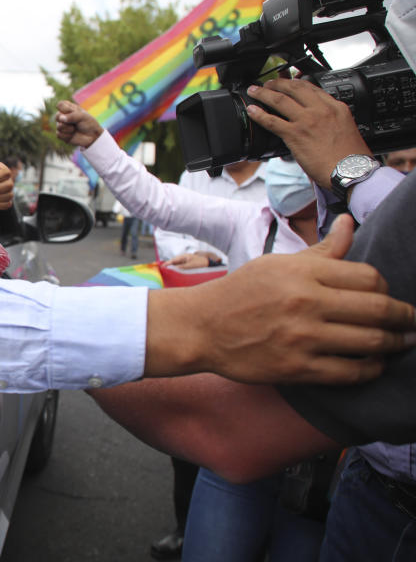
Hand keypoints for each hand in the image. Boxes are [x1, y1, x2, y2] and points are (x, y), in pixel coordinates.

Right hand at [55, 100, 104, 147]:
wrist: (92, 137)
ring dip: (69, 129)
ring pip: (59, 126)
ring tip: (75, 129)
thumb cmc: (88, 124)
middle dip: (66, 120)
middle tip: (75, 122)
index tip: (73, 112)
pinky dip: (68, 135)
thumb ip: (72, 116)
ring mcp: (62, 125)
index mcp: (69, 108)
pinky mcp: (61, 134)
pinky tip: (73, 135)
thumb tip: (61, 118)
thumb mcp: (82, 116)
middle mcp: (63, 116)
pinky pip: (59, 134)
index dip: (65, 109)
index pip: (60, 105)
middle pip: (57, 116)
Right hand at [146, 214, 415, 384]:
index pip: (368, 277)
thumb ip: (321, 251)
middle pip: (378, 310)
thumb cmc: (240, 292)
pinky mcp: (297, 368)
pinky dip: (371, 370)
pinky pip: (350, 372)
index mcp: (302, 273)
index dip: (386, 289)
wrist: (201, 327)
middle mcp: (306, 303)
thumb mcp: (278, 263)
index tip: (389, 298)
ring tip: (402, 344)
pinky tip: (374, 365)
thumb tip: (350, 223)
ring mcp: (302, 338)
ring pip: (370, 343)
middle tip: (414, 323)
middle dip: (406, 319)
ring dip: (395, 345)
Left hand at [245, 79, 372, 189]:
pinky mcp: (296, 134)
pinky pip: (272, 121)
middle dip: (278, 83)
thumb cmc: (351, 157)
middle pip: (295, 88)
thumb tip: (318, 121)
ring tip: (254, 91)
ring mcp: (307, 121)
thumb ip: (331, 119)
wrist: (351, 171)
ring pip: (280, 100)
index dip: (296, 82)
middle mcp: (321, 110)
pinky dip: (259, 114)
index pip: (312, 87)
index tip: (287, 80)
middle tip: (268, 83)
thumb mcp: (346, 127)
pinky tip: (251, 110)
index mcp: (336, 107)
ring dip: (264, 93)